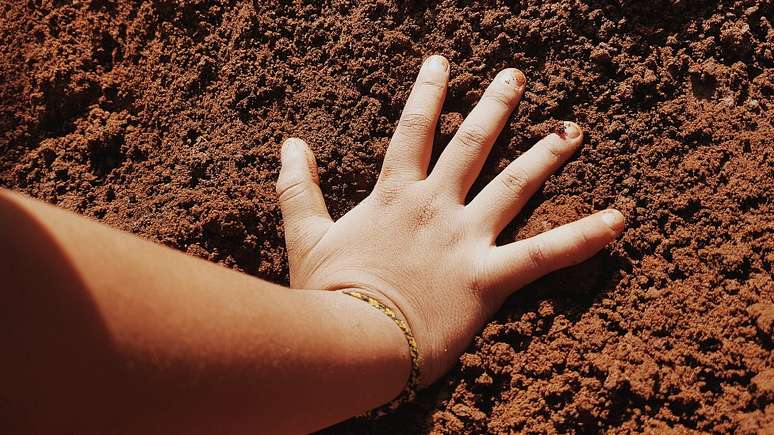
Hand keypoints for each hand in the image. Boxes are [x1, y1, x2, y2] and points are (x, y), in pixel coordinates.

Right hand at [276, 55, 623, 384]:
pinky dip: (583, 238)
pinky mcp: (488, 278)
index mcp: (394, 196)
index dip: (427, 94)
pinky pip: (544, 254)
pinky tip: (619, 220)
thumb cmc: (327, 292)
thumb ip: (298, 187)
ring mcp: (465, 239)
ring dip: (545, 154)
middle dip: (496, 107)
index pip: (413, 131)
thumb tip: (290, 143)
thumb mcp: (305, 236)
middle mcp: (436, 207)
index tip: (442, 64)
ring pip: (514, 186)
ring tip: (572, 130)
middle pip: (472, 146)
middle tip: (518, 77)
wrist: (350, 340)